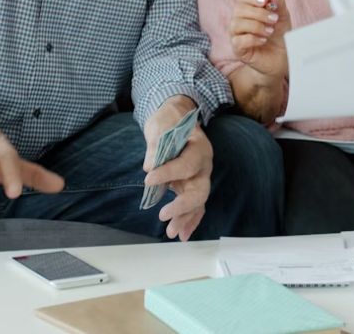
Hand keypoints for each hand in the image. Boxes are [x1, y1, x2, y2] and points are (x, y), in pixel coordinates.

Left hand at [143, 96, 212, 241]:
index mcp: (200, 147)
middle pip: (200, 190)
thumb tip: (149, 165)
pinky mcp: (192, 186)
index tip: (148, 179)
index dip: (168, 173)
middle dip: (183, 206)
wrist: (176, 119)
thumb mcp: (161, 125)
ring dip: (185, 219)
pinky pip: (195, 206)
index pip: (187, 164)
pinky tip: (182, 235)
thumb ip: (156, 145)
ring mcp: (200, 178)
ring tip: (171, 233)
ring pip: (198, 202)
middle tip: (164, 215)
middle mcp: (204, 165)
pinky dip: (189, 220)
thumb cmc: (169, 120)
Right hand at [229, 0, 290, 76]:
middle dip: (258, 13)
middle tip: (274, 19)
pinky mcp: (238, 50)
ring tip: (270, 31)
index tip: (266, 1)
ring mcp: (236, 36)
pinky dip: (253, 39)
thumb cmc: (279, 36)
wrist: (282, 58)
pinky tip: (264, 40)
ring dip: (256, 25)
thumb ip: (279, 6)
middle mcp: (239, 21)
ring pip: (236, 24)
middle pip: (238, 9)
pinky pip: (238, 41)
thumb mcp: (283, 18)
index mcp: (248, 10)